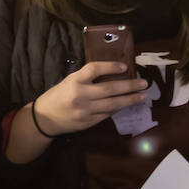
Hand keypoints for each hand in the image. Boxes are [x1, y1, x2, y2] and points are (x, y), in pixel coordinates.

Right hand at [33, 62, 147, 134]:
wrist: (44, 118)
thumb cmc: (59, 95)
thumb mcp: (70, 81)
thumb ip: (88, 78)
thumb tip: (114, 72)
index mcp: (74, 80)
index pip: (94, 69)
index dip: (110, 66)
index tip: (125, 66)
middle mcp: (80, 94)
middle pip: (109, 89)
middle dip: (129, 86)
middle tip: (144, 83)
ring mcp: (85, 110)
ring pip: (112, 105)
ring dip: (130, 100)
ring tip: (142, 96)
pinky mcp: (88, 122)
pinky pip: (107, 115)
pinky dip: (118, 109)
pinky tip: (127, 105)